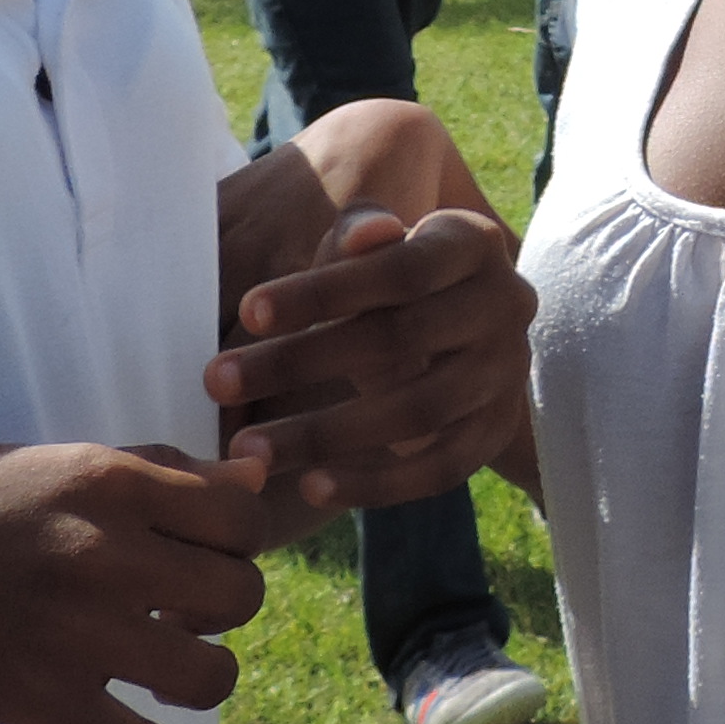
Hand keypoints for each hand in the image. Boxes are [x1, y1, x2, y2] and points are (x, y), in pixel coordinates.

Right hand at [0, 439, 280, 723]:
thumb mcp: (31, 462)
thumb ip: (145, 470)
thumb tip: (255, 476)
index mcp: (101, 477)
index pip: (241, 515)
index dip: (238, 541)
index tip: (202, 556)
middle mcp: (102, 550)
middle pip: (240, 595)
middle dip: (222, 611)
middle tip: (178, 616)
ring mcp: (71, 632)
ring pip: (211, 676)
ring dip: (201, 681)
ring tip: (167, 675)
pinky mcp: (35, 703)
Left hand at [212, 202, 537, 516]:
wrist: (465, 329)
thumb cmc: (393, 276)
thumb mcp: (377, 246)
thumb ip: (358, 237)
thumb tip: (360, 236)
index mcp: (472, 243)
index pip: (399, 268)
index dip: (323, 291)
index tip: (246, 312)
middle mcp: (506, 306)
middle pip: (400, 340)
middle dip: (300, 362)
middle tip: (217, 382)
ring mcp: (507, 374)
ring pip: (417, 412)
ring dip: (324, 434)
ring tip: (249, 451)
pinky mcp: (497, 431)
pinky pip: (439, 470)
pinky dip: (375, 484)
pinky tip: (310, 487)